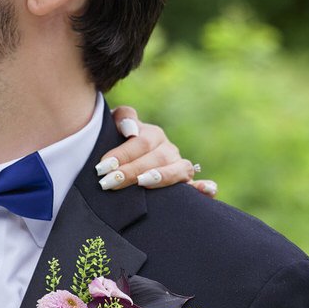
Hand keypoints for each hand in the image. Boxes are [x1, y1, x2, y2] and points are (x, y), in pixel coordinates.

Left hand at [93, 106, 216, 196]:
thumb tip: (130, 129)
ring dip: (162, 176)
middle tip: (110, 182)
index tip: (103, 166)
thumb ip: (123, 118)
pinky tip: (205, 189)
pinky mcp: (187, 184)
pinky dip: (205, 187)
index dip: (122, 153)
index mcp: (153, 135)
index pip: (140, 142)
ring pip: (179, 170)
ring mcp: (179, 167)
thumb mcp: (115, 127)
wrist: (126, 164)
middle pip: (156, 158)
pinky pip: (201, 185)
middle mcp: (168, 150)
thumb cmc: (116, 145)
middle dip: (131, 170)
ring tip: (143, 182)